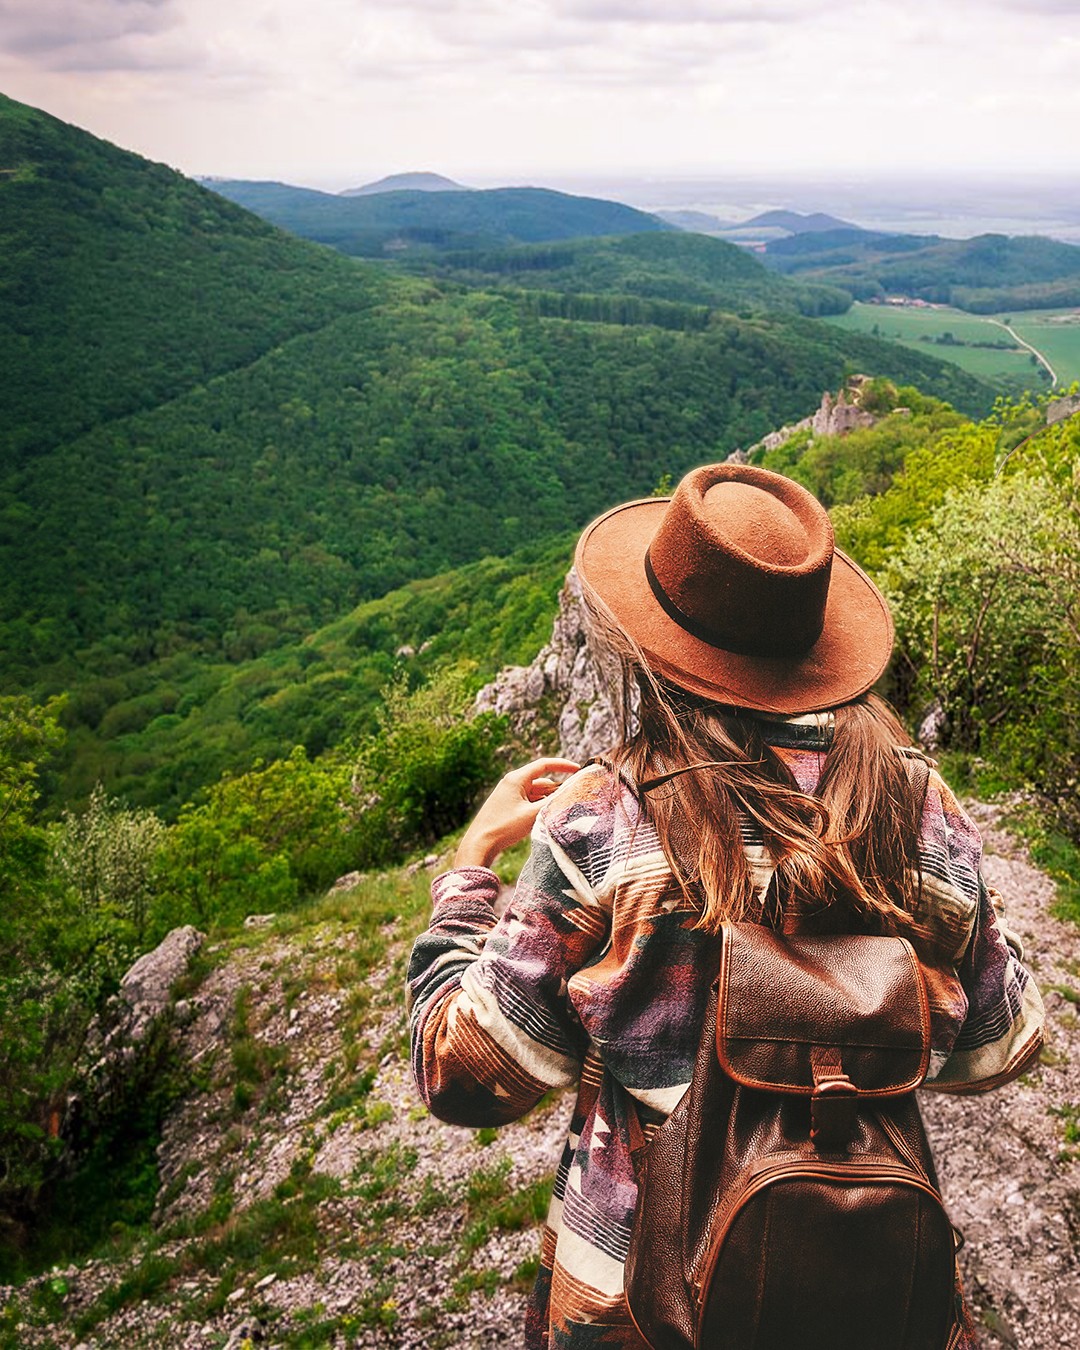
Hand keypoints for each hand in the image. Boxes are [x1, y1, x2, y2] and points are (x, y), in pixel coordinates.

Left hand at [453, 757, 581, 868]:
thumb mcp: (533, 814)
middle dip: (557, 789)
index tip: (578, 769)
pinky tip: (546, 817)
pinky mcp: (507, 806)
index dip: (563, 765)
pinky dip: (539, 806)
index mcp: (516, 779)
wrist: (479, 844)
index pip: (544, 765)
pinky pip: (528, 801)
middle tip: (574, 798)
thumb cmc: (504, 827)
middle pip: (542, 781)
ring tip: (561, 811)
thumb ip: (553, 802)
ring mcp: (509, 794)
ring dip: (548, 800)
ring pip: (536, 793)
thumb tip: (570, 792)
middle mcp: (512, 783)